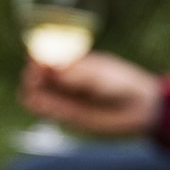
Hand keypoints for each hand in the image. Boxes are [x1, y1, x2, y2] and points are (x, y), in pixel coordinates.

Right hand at [20, 51, 163, 136]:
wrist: (138, 108)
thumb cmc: (121, 83)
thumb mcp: (98, 76)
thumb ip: (74, 73)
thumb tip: (48, 66)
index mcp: (72, 60)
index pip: (45, 55)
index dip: (36, 55)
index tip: (35, 58)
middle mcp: (64, 77)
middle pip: (35, 73)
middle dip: (31, 74)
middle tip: (36, 76)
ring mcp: (63, 96)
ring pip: (35, 92)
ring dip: (30, 90)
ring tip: (37, 92)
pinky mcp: (65, 115)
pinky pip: (43, 109)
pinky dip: (37, 105)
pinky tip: (39, 103)